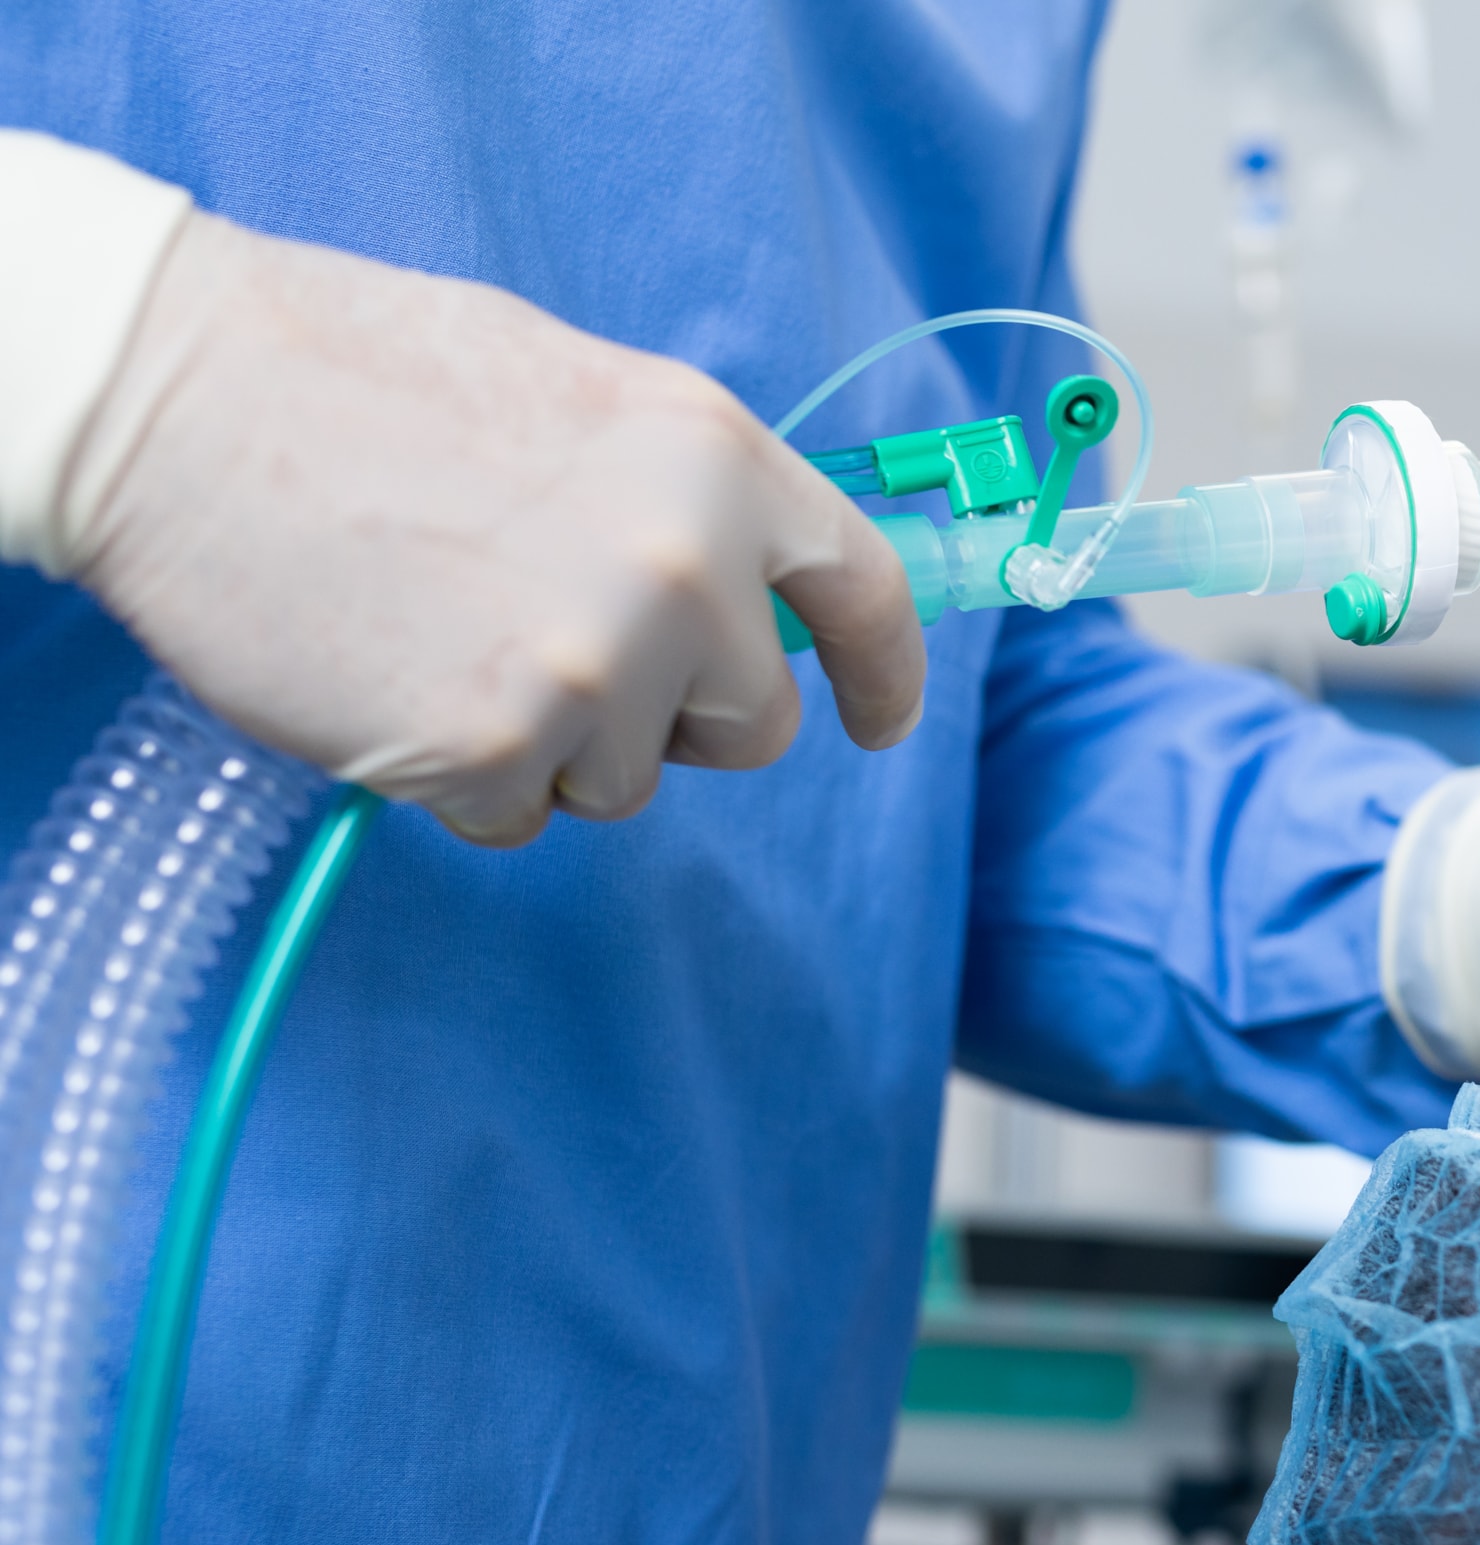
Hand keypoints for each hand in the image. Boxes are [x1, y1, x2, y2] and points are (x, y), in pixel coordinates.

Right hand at [59, 213, 923, 844]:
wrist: (176, 398)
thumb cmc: (360, 376)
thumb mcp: (575, 392)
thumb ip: (682, 492)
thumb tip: (748, 580)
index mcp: (718, 460)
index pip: (866, 592)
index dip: (885, 674)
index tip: (882, 723)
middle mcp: (685, 567)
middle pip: (755, 723)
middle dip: (679, 714)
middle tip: (561, 646)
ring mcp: (597, 664)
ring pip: (630, 780)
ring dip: (554, 740)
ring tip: (449, 630)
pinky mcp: (498, 745)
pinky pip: (521, 815)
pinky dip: (463, 775)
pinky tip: (397, 679)